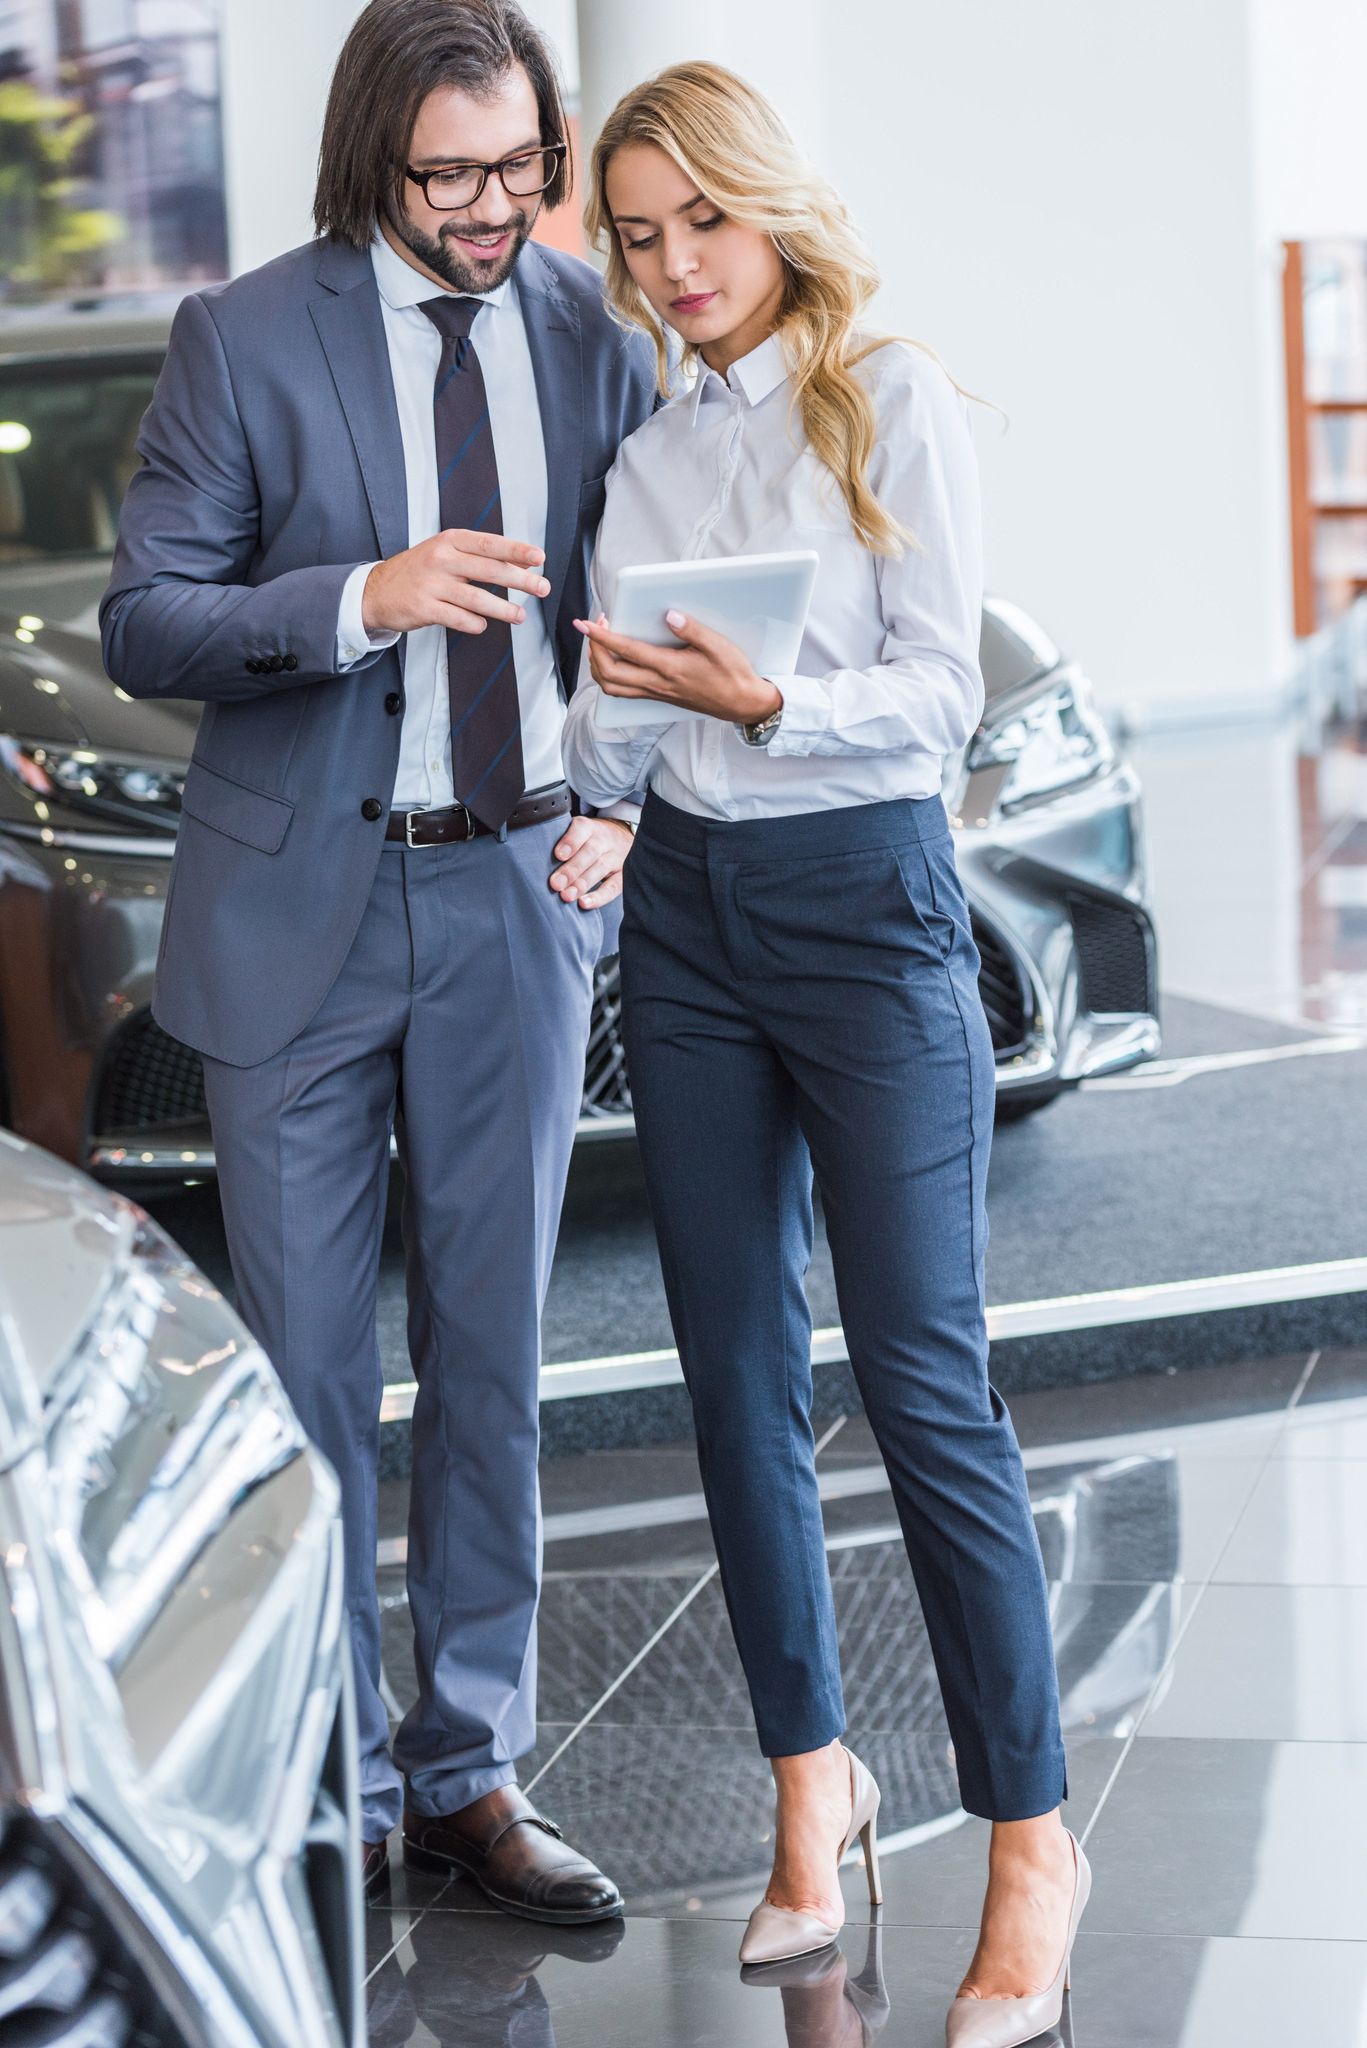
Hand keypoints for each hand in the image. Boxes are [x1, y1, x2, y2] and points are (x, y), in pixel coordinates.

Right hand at [363, 530, 551, 636]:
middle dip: (520, 581)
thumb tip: (523, 560)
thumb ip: (482, 555)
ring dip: (503, 609)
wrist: (376, 590)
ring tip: (520, 616)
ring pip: (477, 599)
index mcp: (450, 541)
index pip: (489, 544)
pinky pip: (459, 619)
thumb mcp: (447, 552)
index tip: (539, 557)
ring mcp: (432, 584)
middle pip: (489, 570)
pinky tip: (482, 625)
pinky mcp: (424, 608)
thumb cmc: (419, 571)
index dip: (516, 550)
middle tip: (542, 588)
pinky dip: (476, 624)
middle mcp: (442, 559)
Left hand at [549, 814, 634, 909]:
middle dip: (572, 870)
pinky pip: (612, 887)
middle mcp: (604, 840)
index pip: (582, 829)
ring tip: (566, 896)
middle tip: (556, 884)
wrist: (623, 838)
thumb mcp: (577, 832)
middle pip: (590, 853)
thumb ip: (560, 841)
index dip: (571, 842)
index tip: (558, 855)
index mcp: (590, 827)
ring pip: (600, 869)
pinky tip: (584, 903)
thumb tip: (534, 858)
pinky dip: (599, 897)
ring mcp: (616, 858)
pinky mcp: (622, 876)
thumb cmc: (588, 840)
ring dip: (582, 884)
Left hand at [573, 609, 782, 724]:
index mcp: (670, 668)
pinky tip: (613, 662)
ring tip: (599, 644)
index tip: (586, 624)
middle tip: (595, 628)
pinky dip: (609, 677)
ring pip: (612, 687)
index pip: (626, 651)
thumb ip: (692, 629)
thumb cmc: (733, 674)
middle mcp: (658, 684)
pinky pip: (623, 692)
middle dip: (594, 650)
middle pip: (609, 673)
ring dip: (598, 666)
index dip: (602, 637)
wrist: (742, 704)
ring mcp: (656, 693)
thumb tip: (669, 615)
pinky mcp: (659, 697)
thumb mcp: (719, 646)